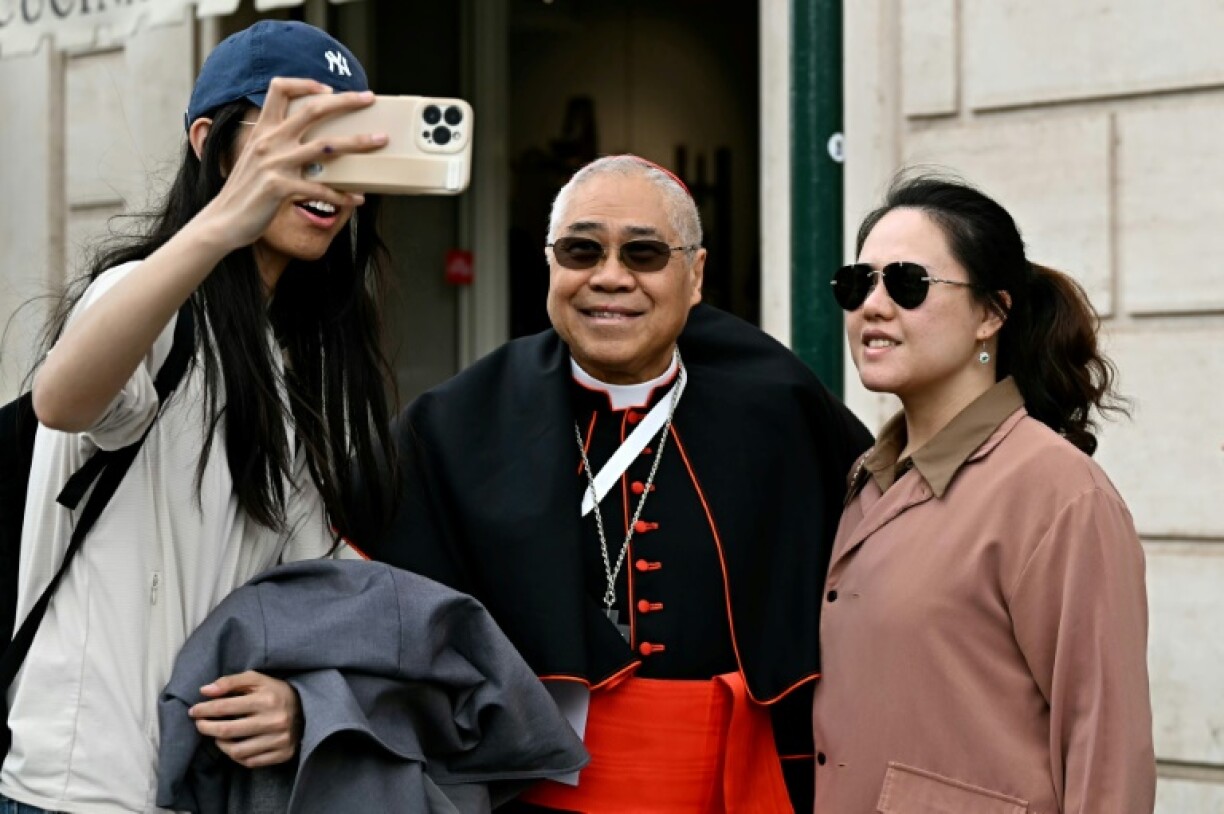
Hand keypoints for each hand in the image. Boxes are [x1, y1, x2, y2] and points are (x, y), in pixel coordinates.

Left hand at [190, 670, 302, 767]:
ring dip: (220, 743)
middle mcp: (274, 721)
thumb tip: (204, 691)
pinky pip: (250, 762)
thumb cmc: (275, 692)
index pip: (225, 707)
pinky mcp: (282, 754)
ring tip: (218, 735)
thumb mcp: (256, 679)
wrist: (308, 709)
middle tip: (199, 724)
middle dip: (206, 727)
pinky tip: (234, 745)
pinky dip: (237, 755)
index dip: (204, 709)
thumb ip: (230, 682)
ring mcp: (279, 740)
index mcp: (266, 699)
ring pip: (236, 751)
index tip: (194, 710)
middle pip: (227, 730)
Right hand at [198, 77, 387, 250]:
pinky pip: (321, 189)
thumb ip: (276, 144)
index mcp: (263, 130)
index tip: (329, 88)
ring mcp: (275, 163)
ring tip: (380, 141)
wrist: (223, 221)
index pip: (279, 89)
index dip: (305, 83)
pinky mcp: (280, 188)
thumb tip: (309, 142)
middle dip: (346, 101)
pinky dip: (342, 195)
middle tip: (369, 98)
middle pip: (313, 110)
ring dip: (358, 141)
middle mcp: (269, 141)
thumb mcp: (256, 158)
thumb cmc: (245, 191)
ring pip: (326, 145)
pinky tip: (357, 199)